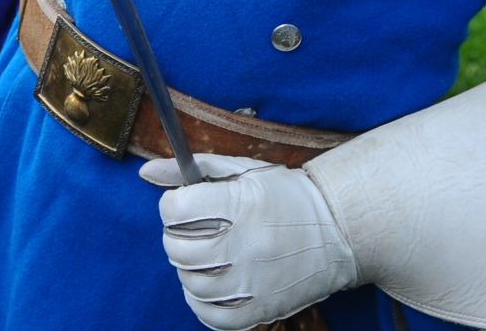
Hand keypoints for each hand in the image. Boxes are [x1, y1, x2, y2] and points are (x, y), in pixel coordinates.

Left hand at [139, 155, 356, 330]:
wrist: (339, 231)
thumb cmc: (285, 195)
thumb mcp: (243, 171)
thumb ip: (192, 169)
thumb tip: (145, 173)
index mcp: (243, 204)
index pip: (178, 209)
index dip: (171, 205)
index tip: (182, 204)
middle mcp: (248, 245)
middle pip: (180, 249)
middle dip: (175, 236)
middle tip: (190, 230)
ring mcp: (256, 282)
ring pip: (192, 284)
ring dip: (187, 268)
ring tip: (202, 255)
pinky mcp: (264, 309)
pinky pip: (213, 317)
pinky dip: (201, 302)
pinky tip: (209, 285)